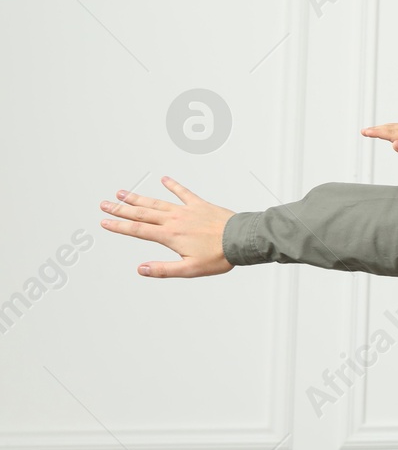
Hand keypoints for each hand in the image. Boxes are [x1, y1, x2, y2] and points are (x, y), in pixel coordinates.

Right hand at [99, 176, 233, 277]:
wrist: (241, 239)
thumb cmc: (219, 256)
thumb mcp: (190, 269)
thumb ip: (164, 270)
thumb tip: (141, 269)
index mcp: (170, 236)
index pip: (138, 231)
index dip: (119, 227)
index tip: (104, 222)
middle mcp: (175, 220)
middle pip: (142, 214)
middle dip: (121, 210)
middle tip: (104, 204)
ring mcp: (187, 210)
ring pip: (157, 202)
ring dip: (138, 198)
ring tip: (123, 193)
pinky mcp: (200, 204)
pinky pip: (183, 192)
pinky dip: (173, 186)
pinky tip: (164, 179)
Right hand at [363, 122, 397, 169]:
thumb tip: (393, 143)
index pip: (390, 133)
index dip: (377, 133)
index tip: (365, 132)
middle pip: (391, 128)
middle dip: (377, 129)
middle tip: (364, 131)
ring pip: (396, 127)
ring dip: (384, 127)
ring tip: (374, 130)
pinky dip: (393, 127)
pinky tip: (393, 130)